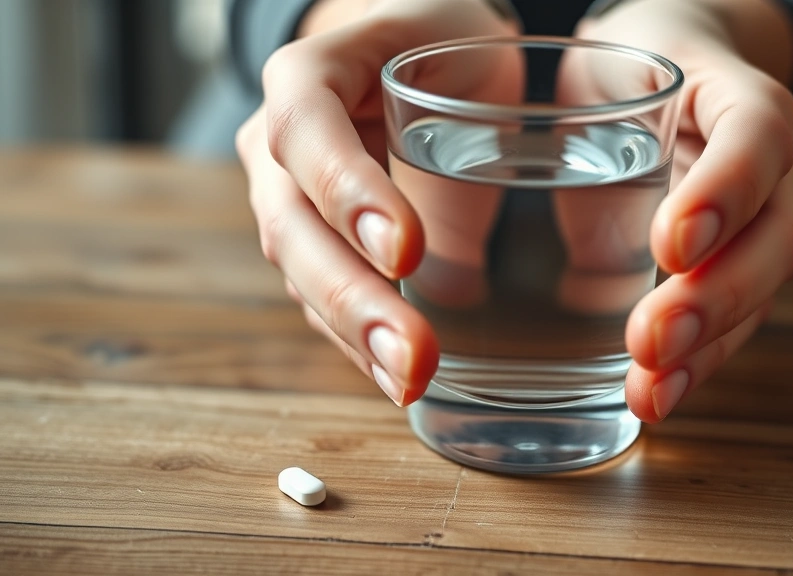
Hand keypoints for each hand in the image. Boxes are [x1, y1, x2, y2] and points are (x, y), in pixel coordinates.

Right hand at [235, 0, 518, 405]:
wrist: (402, 42)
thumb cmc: (438, 38)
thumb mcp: (455, 42)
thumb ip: (461, 112)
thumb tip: (502, 222)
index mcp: (306, 75)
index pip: (306, 132)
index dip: (348, 193)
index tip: (409, 253)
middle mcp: (276, 142)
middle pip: (292, 227)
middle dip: (354, 299)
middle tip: (415, 357)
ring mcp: (284, 195)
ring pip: (300, 272)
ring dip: (354, 334)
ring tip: (409, 381)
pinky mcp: (310, 239)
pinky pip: (318, 296)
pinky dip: (356, 340)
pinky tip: (395, 377)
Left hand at [576, 0, 792, 421]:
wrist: (679, 76)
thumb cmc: (635, 69)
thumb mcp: (610, 67)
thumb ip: (586, 114)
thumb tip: (493, 190)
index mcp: (745, 106)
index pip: (756, 142)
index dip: (723, 194)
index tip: (668, 246)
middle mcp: (771, 174)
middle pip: (773, 241)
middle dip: (714, 298)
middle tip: (649, 341)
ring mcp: (759, 228)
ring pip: (761, 294)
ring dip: (706, 350)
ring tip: (649, 393)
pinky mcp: (730, 270)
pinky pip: (730, 323)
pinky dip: (695, 365)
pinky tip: (653, 396)